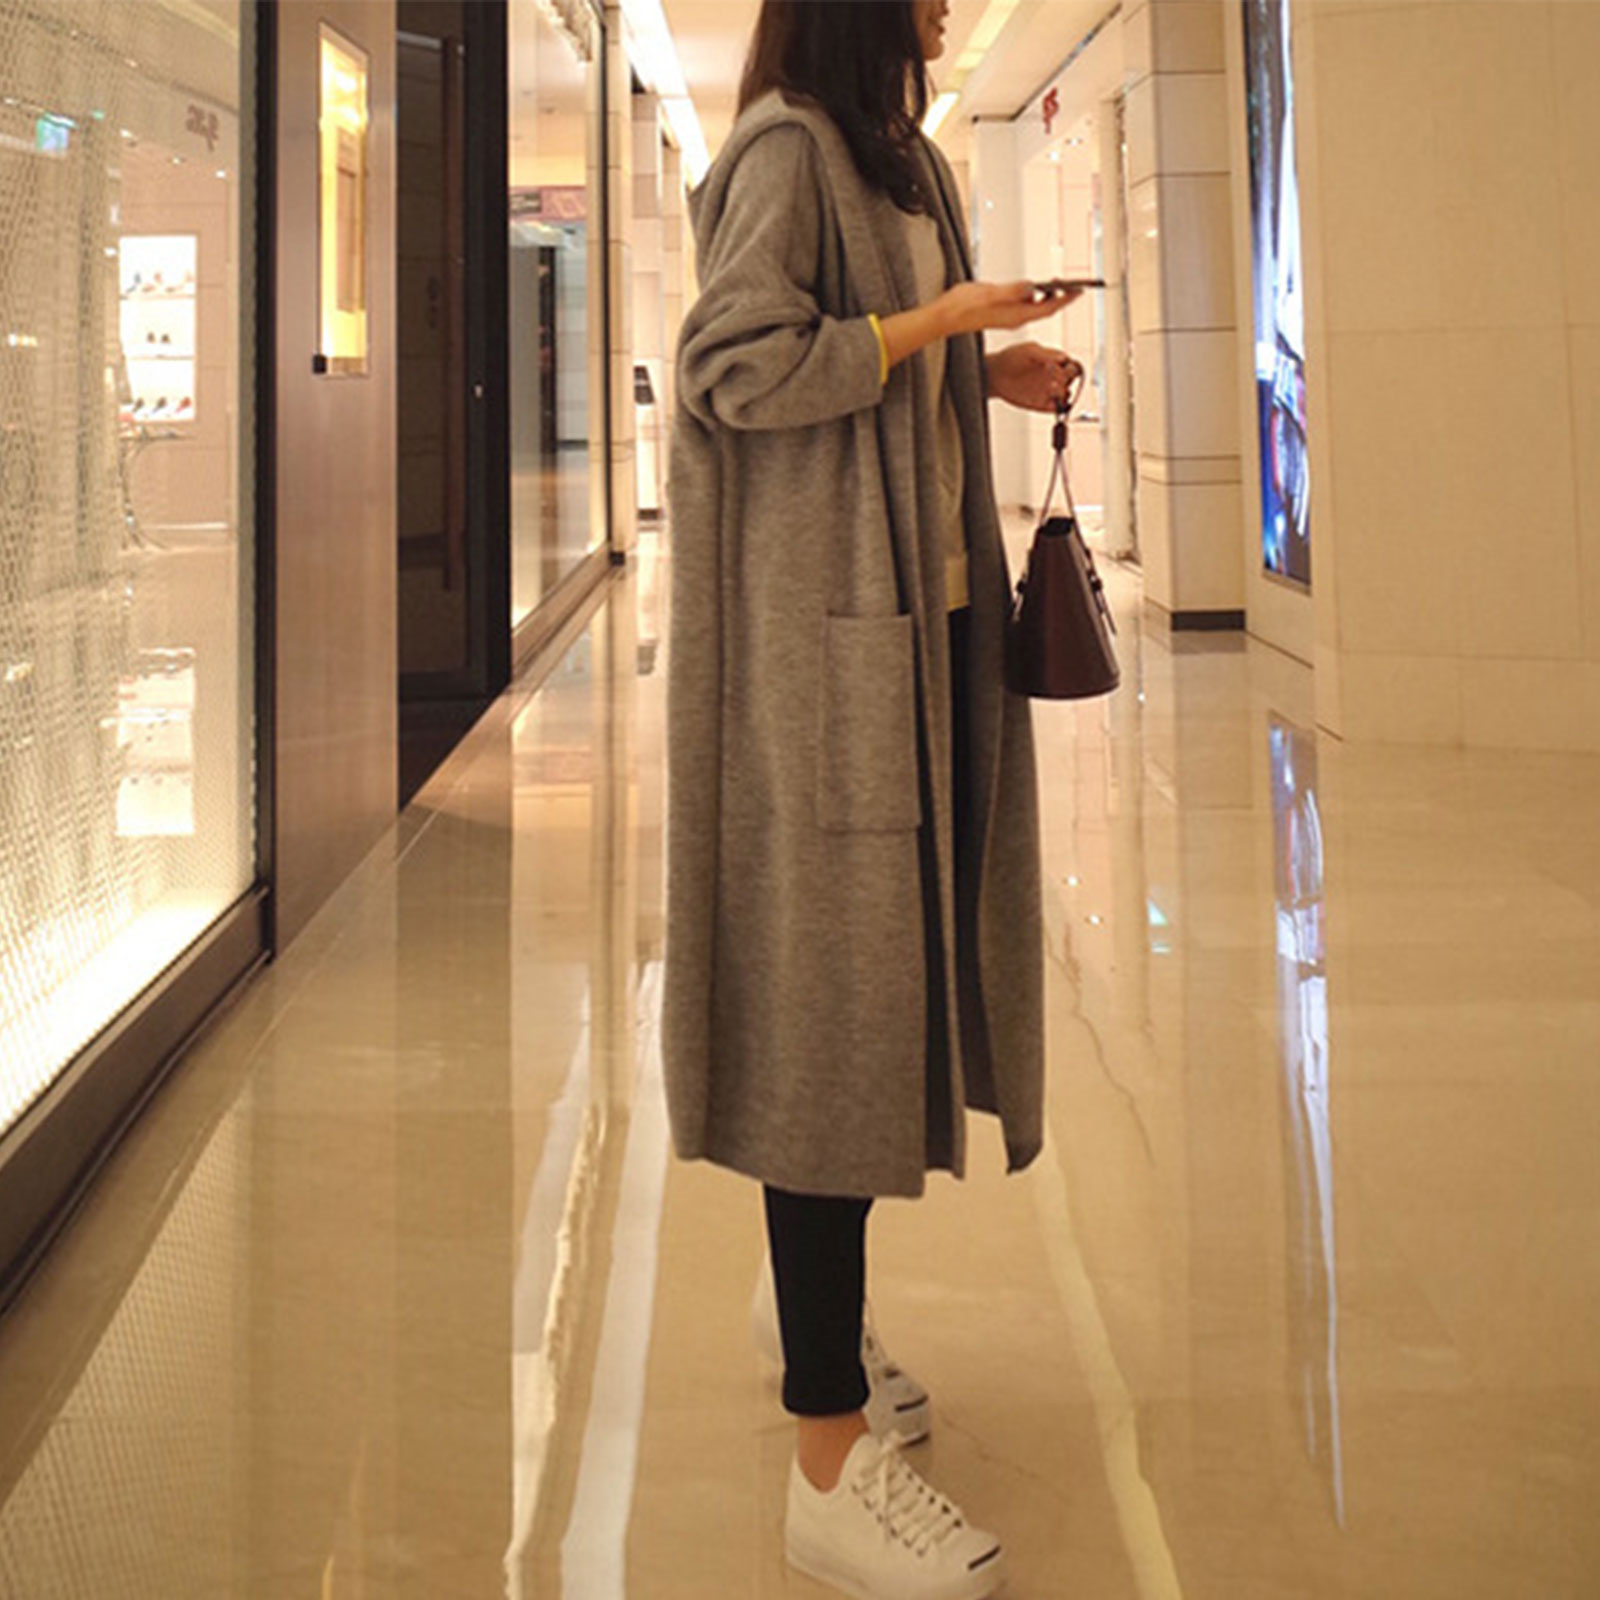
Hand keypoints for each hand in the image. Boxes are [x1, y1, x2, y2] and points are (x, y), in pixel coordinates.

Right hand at [935, 280, 1082, 337]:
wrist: (944, 318)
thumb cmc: (962, 306)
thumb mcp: (989, 294)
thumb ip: (1012, 291)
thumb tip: (1031, 287)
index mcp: (1015, 315)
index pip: (1047, 307)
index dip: (1065, 299)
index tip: (1079, 291)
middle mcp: (1014, 318)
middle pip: (1044, 309)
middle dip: (1060, 298)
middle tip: (1074, 287)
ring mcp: (1007, 317)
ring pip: (1034, 307)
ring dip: (1047, 297)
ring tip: (1057, 285)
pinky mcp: (1000, 314)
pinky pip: (1023, 306)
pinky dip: (1032, 297)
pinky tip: (1032, 289)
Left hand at [986, 342, 1084, 412]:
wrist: (994, 375)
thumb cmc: (1010, 358)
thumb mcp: (1028, 351)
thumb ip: (1045, 354)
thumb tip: (1062, 357)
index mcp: (1055, 362)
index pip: (1072, 365)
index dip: (1071, 367)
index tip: (1063, 366)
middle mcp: (1055, 377)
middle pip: (1072, 381)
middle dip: (1067, 379)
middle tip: (1057, 377)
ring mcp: (1049, 391)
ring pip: (1065, 395)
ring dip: (1062, 394)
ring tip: (1051, 388)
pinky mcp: (1041, 404)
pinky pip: (1056, 408)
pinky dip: (1057, 408)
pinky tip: (1051, 403)